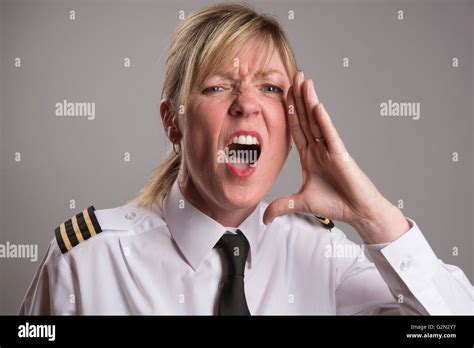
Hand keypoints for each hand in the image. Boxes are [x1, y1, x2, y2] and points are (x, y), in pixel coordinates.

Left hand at [263, 70, 409, 243]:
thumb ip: (282, 206)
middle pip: (305, 118)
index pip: (296, 129)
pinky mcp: (341, 156)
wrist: (357, 212)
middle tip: (292, 75)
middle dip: (298, 97)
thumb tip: (264, 217)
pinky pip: (330, 135)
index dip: (289, 111)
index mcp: (310, 156)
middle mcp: (319, 149)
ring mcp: (330, 150)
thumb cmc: (335, 203)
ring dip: (309, 101)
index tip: (283, 94)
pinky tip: (316, 106)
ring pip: (317, 121)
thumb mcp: (301, 203)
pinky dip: (323, 121)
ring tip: (304, 80)